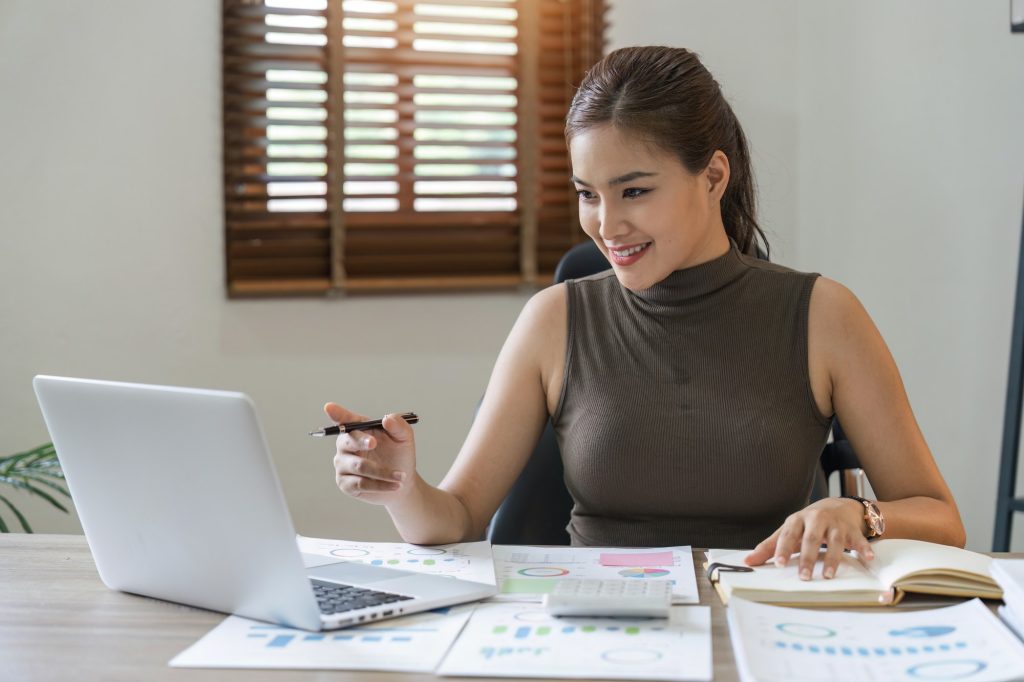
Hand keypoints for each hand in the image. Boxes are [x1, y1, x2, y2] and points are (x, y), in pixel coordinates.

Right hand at [325, 403, 416, 505]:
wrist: (403, 482)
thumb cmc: (399, 454)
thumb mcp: (404, 438)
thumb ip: (398, 425)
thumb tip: (386, 419)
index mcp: (359, 429)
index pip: (345, 420)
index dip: (337, 414)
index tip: (329, 407)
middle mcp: (346, 445)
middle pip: (347, 441)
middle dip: (361, 441)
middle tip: (374, 443)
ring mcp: (343, 464)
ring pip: (359, 466)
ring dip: (382, 472)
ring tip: (401, 476)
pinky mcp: (345, 484)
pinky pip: (360, 483)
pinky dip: (380, 484)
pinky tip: (394, 485)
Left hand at [744, 498, 874, 579]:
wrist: (838, 505)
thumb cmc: (808, 523)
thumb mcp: (789, 530)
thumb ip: (770, 546)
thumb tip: (748, 562)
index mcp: (797, 520)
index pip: (788, 535)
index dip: (782, 549)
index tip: (778, 564)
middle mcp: (816, 519)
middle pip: (811, 538)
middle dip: (807, 558)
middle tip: (803, 577)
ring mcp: (836, 524)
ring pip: (834, 541)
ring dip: (832, 559)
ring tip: (827, 576)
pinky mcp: (852, 530)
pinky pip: (859, 540)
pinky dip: (863, 548)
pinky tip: (867, 558)